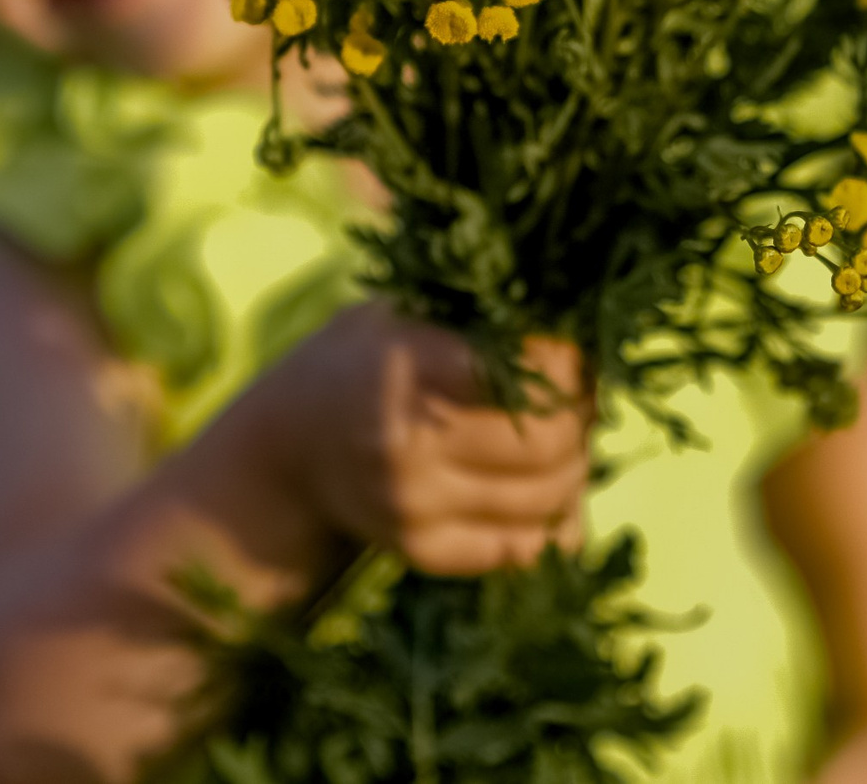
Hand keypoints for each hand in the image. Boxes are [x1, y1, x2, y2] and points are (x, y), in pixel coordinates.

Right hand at [254, 301, 591, 577]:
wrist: (286, 449)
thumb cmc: (360, 363)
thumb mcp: (402, 315)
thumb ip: (481, 324)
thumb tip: (576, 351)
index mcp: (406, 369)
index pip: (524, 378)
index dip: (566, 365)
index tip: (569, 352)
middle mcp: (409, 445)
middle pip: (547, 442)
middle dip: (580, 418)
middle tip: (579, 397)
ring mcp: (415, 506)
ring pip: (546, 498)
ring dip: (574, 467)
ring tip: (565, 437)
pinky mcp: (422, 551)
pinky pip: (521, 547)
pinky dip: (550, 519)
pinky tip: (544, 487)